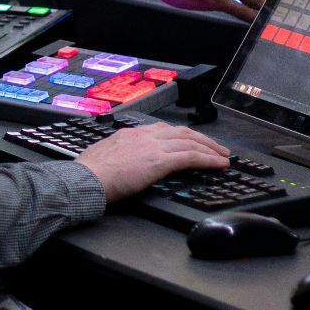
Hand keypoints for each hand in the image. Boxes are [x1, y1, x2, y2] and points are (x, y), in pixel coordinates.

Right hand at [75, 123, 229, 202]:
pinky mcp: (160, 161)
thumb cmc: (89, 174)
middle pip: (183, 132)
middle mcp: (145, 136)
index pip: (164, 130)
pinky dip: (208, 160)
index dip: (182, 136)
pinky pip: (191, 157)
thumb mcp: (105, 157)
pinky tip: (218, 165)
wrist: (86, 179)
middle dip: (203, 140)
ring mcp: (153, 146)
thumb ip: (120, 156)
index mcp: (131, 134)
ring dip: (210, 149)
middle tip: (217, 148)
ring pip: (190, 142)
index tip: (191, 142)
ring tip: (223, 157)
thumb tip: (124, 163)